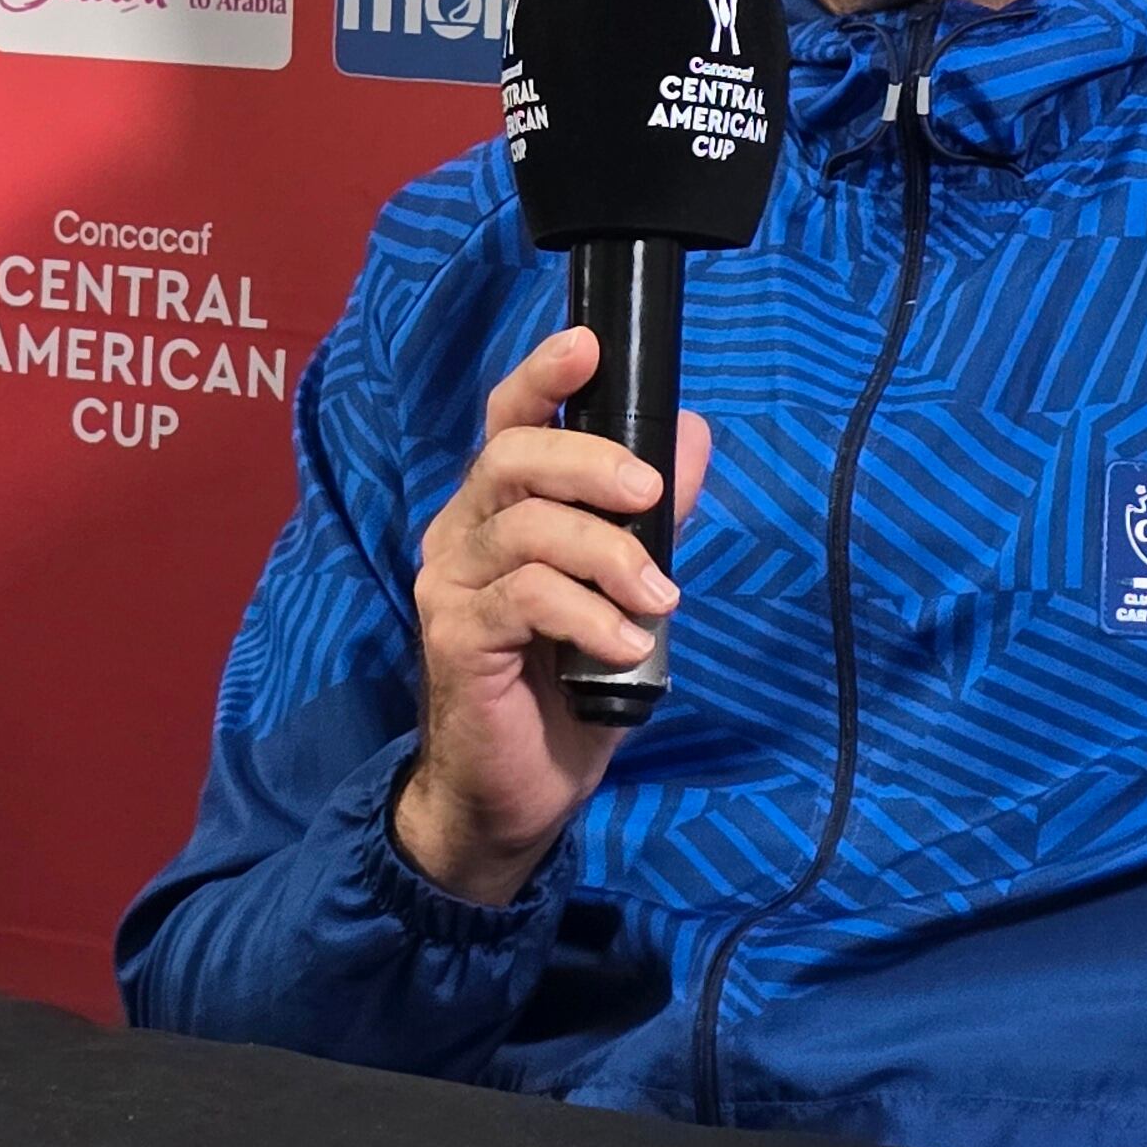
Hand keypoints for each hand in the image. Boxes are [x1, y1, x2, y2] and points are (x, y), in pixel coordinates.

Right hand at [393, 327, 710, 908]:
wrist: (512, 798)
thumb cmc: (566, 691)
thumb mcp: (625, 597)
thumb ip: (652, 520)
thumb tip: (693, 436)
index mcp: (496, 510)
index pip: (507, 421)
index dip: (541, 377)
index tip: (588, 347)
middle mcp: (461, 532)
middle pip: (512, 457)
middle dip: (591, 462)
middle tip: (653, 495)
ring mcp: (452, 584)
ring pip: (526, 526)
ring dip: (609, 554)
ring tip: (660, 598)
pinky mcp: (458, 636)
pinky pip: (527, 598)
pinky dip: (589, 614)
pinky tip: (626, 644)